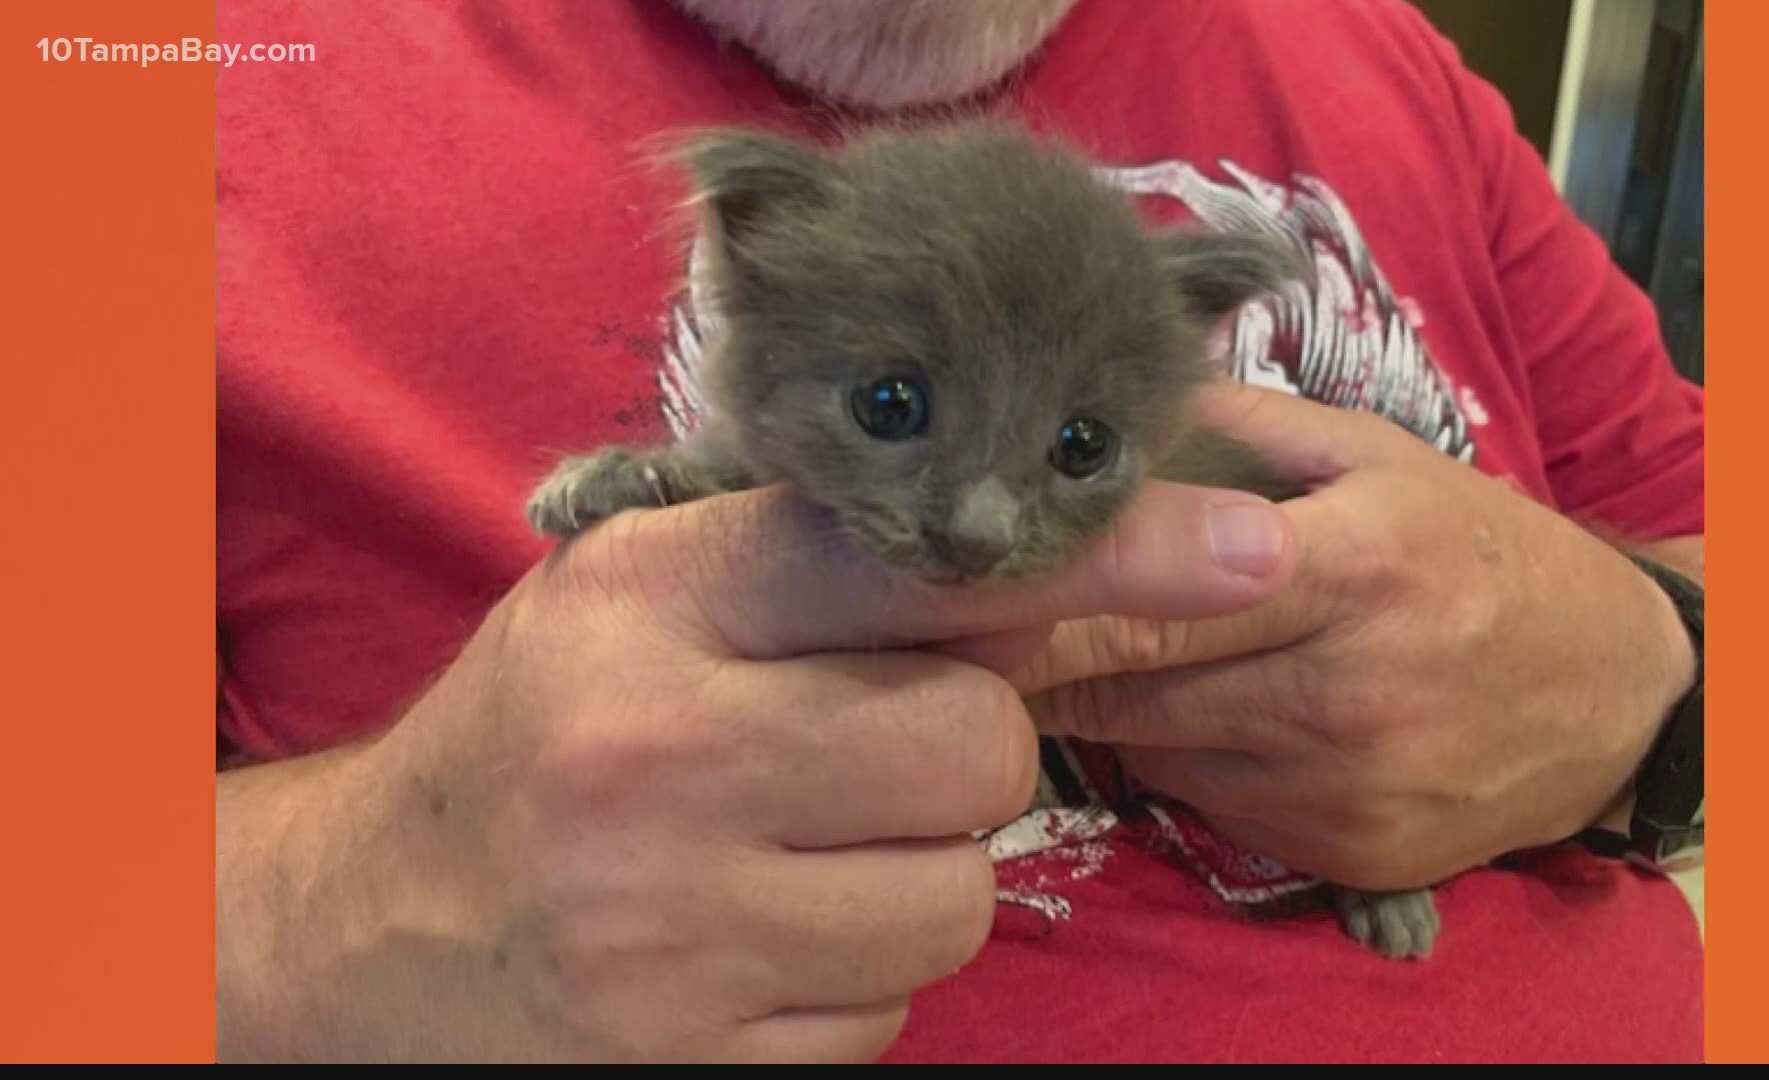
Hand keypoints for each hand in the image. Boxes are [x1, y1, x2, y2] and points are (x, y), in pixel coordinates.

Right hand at [214, 473, 1291, 1062]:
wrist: (375, 926)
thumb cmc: (544, 731)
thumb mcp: (647, 606)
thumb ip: (829, 576)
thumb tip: (1064, 571)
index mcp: (652, 605)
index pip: (920, 564)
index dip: (1102, 555)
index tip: (1247, 550)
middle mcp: (660, 758)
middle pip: (978, 746)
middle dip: (960, 751)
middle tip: (862, 750)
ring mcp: (674, 931)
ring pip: (958, 897)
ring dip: (913, 875)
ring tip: (795, 853)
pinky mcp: (694, 1060)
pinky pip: (890, 1013)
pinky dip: (855, 975)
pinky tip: (756, 941)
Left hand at [1015, 383, 1698, 891]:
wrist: (1617, 693)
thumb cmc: (1480, 553)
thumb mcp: (1376, 458)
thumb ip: (1238, 425)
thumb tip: (1104, 399)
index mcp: (1349, 569)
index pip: (1147, 604)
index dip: (1043, 601)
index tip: (969, 584)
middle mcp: (1342, 691)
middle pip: (1123, 689)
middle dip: (1047, 654)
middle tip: (989, 618)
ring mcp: (1343, 789)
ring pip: (1149, 751)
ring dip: (1117, 706)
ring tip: (1135, 651)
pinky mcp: (1345, 857)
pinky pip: (1206, 804)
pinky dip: (1187, 759)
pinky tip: (1228, 712)